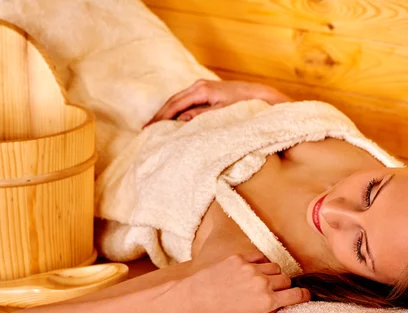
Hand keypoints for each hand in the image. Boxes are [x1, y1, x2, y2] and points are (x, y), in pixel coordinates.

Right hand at [144, 80, 291, 126]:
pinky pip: (187, 101)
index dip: (161, 118)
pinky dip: (177, 110)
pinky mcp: (208, 92)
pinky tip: (173, 120)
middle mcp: (199, 86)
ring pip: (179, 101)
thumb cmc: (244, 107)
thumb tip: (181, 119)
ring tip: (156, 127)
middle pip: (173, 101)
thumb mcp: (223, 114)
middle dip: (159, 115)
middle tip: (146, 131)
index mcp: (201, 90)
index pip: (174, 105)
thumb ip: (201, 116)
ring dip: (167, 113)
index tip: (149, 129)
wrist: (261, 97)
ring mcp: (203, 87)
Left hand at [177, 252, 309, 312]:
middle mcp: (262, 283)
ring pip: (275, 267)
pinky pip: (260, 257)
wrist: (195, 298)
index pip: (296, 295)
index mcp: (266, 302)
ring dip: (273, 274)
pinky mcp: (241, 258)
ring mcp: (252, 269)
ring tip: (262, 281)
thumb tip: (279, 305)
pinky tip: (254, 270)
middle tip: (275, 291)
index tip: (305, 295)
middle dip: (284, 286)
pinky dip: (261, 263)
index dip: (304, 295)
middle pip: (287, 280)